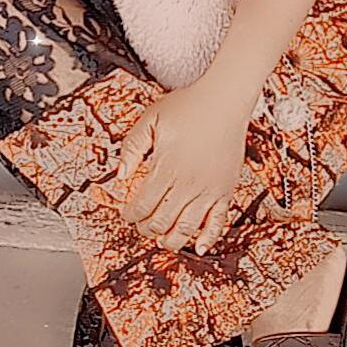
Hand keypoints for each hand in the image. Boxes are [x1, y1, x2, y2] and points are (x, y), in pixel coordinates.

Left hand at [116, 78, 248, 254]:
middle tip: (142, 226)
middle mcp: (187, 183)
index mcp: (166, 168)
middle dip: (147, 229)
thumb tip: (121, 176)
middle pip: (162, 221)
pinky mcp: (225, 190)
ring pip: (187, 228)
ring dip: (172, 240)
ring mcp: (208, 189)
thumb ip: (132, 146)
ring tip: (163, 240)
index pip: (143, 205)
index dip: (131, 215)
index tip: (127, 214)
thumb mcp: (151, 119)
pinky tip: (200, 246)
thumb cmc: (188, 106)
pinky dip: (208, 238)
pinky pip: (218, 222)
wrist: (223, 100)